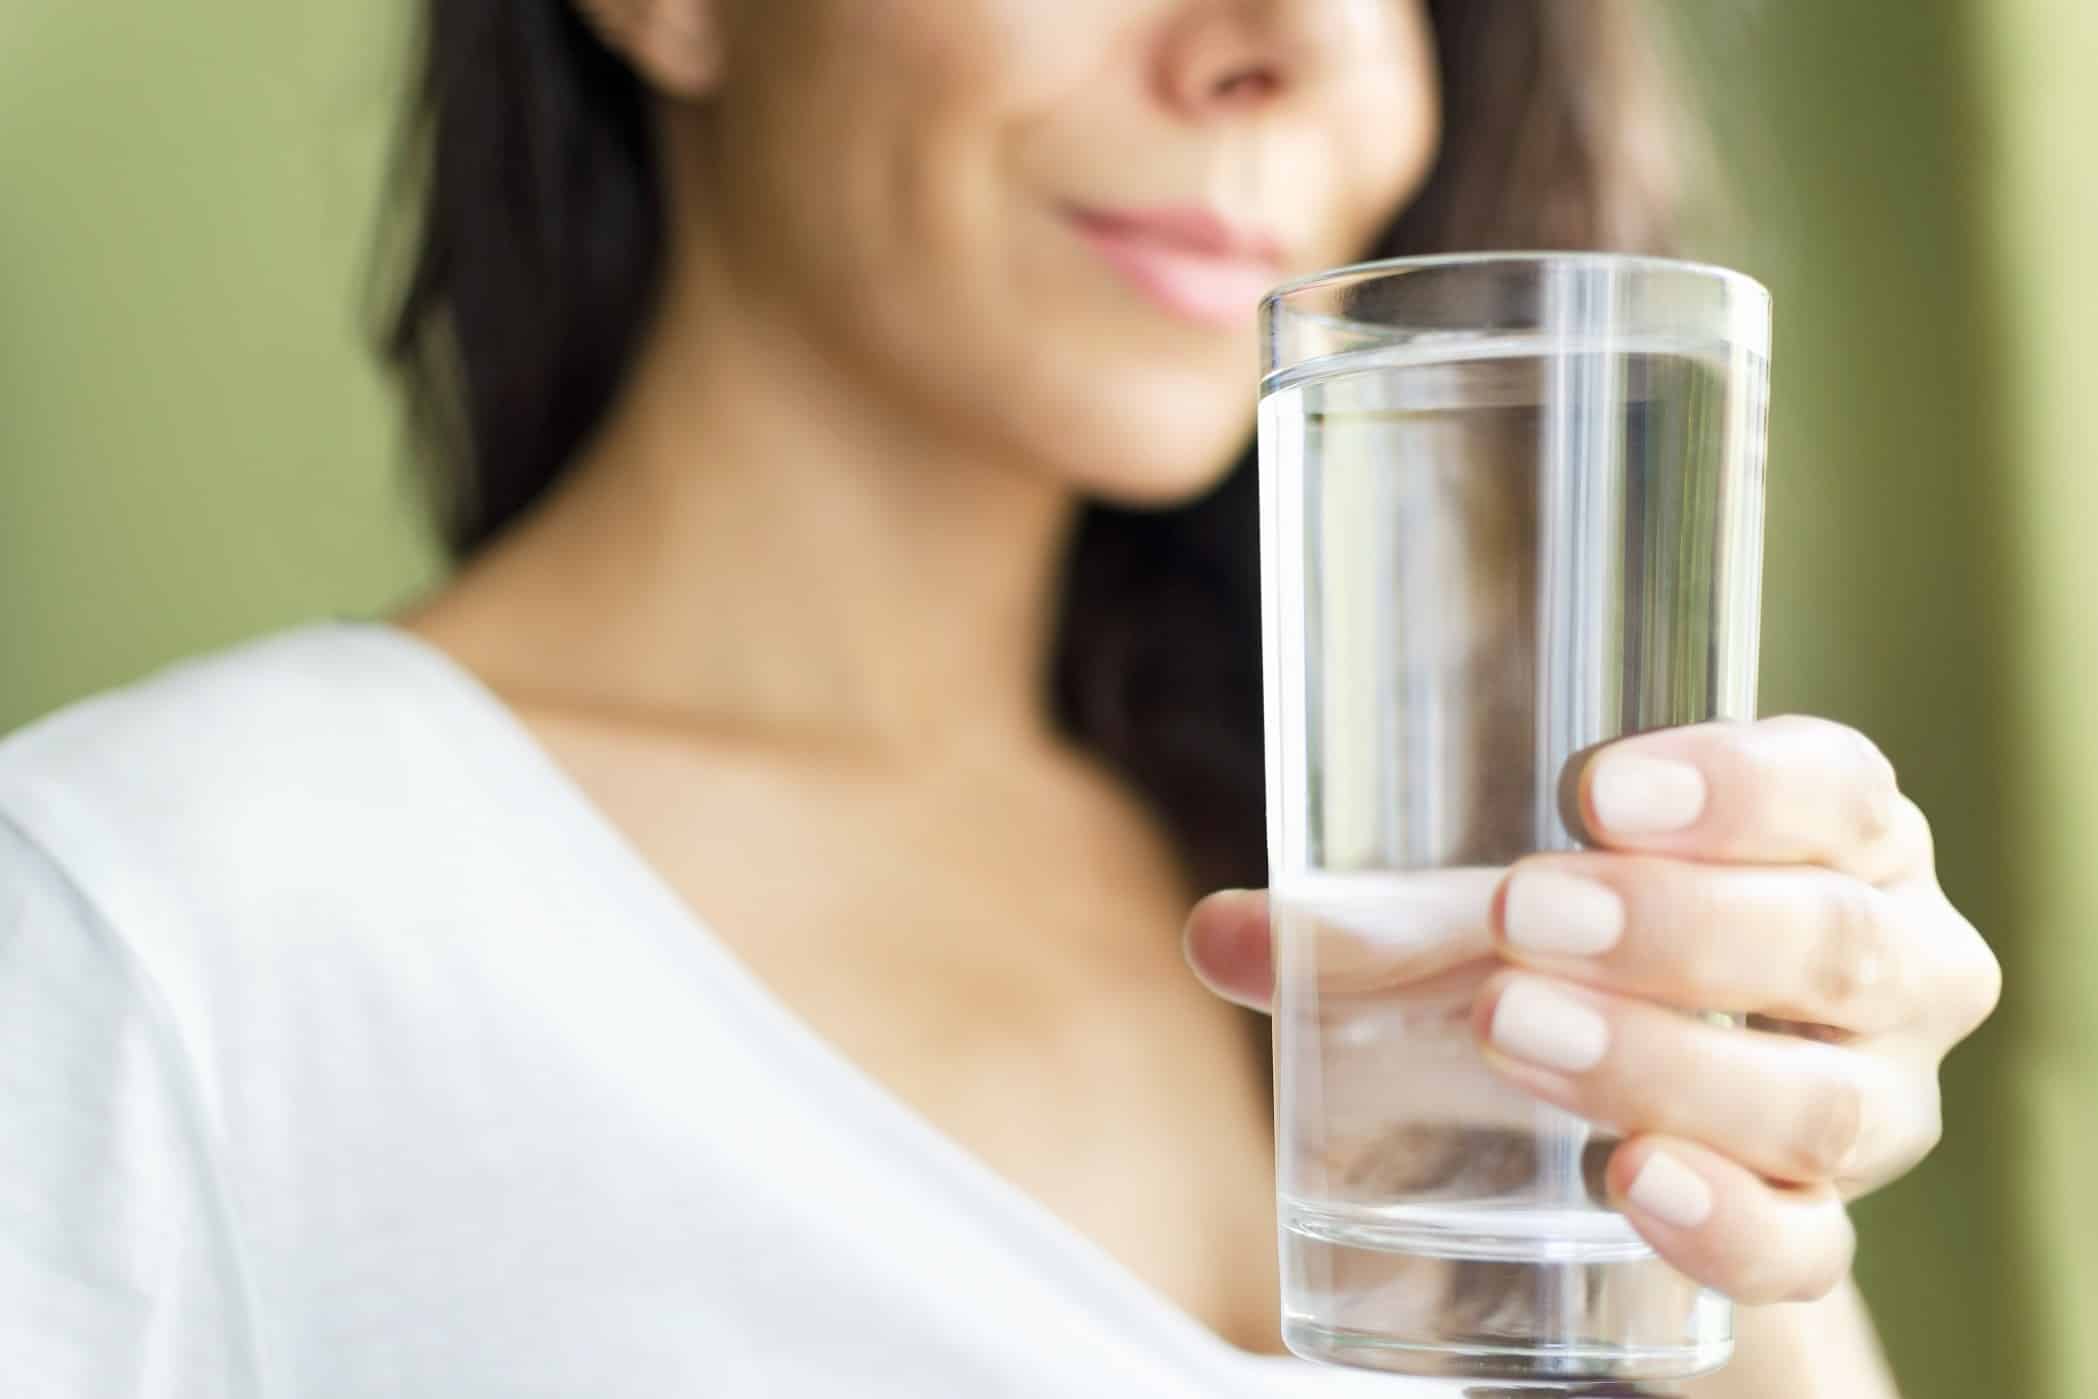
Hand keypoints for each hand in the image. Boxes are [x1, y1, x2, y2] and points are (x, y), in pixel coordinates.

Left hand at [1183, 716, 2000, 1304]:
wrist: (1637, 1146)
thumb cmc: (1578, 971)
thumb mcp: (1490, 926)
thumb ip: (1364, 925)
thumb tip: (1221, 934)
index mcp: (1833, 838)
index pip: (1833, 788)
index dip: (1740, 784)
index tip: (1595, 789)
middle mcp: (1887, 965)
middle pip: (1832, 941)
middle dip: (1676, 926)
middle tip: (1521, 912)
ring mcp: (1869, 1107)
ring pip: (1822, 1100)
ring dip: (1667, 1065)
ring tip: (1514, 1029)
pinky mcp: (1822, 1231)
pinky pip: (1807, 1249)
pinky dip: (1724, 1221)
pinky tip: (1634, 1183)